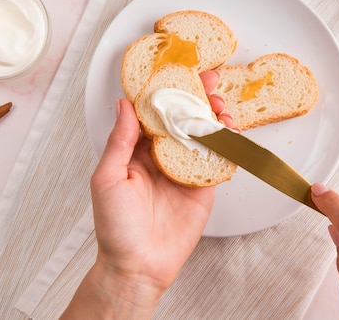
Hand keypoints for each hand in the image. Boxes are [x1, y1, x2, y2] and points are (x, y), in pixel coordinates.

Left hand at [61, 72, 231, 318]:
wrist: (138, 266)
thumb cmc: (115, 227)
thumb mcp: (107, 178)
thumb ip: (120, 140)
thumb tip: (123, 104)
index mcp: (137, 151)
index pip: (154, 113)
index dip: (167, 92)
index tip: (178, 73)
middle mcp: (162, 156)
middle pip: (183, 119)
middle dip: (197, 98)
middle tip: (210, 81)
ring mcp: (184, 170)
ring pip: (203, 135)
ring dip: (214, 117)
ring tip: (221, 105)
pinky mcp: (203, 187)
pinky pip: (217, 161)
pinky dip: (227, 144)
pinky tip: (230, 131)